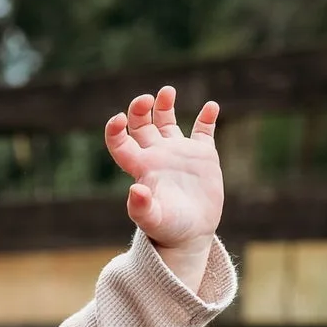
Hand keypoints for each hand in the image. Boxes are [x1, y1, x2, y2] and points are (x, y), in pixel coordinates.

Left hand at [104, 86, 222, 289]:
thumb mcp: (153, 220)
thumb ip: (141, 207)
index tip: (118, 119)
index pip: (120, 142)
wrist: (191, 235)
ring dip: (165, 104)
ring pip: (167, 120)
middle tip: (147, 99)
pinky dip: (207, 117)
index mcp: (141, 167)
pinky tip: (211, 107)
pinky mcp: (202, 156)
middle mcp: (156, 155)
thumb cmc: (167, 230)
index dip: (115, 129)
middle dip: (140, 108)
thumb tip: (135, 190)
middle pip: (141, 124)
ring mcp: (179, 153)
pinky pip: (203, 130)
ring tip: (167, 91)